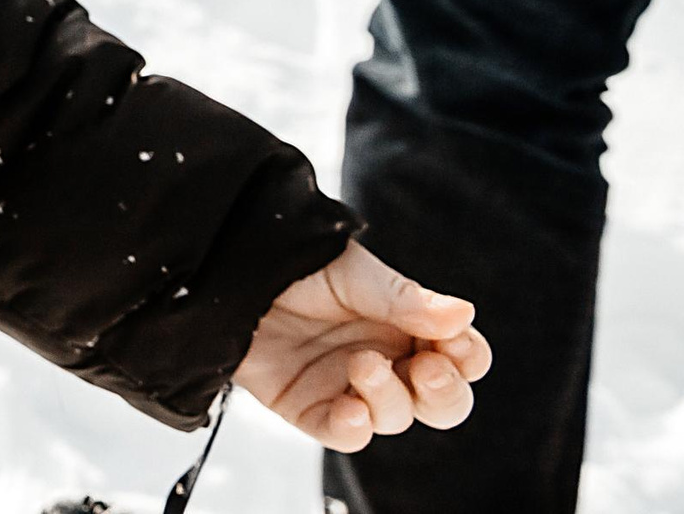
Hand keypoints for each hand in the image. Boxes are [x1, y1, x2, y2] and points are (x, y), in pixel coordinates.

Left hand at [236, 241, 490, 452]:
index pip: (461, 357)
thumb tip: (463, 314)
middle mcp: (386, 361)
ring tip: (362, 363)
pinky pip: (344, 435)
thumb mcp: (353, 274)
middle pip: (442, 402)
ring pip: (396, 417)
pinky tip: (350, 411)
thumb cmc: (296, 263)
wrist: (230, 270)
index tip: (454, 345)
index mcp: (407, 326)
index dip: (467, 357)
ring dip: (389, 397)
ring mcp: (349, 387)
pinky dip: (352, 429)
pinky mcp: (309, 407)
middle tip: (427, 369)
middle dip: (445, 393)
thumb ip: (404, 299)